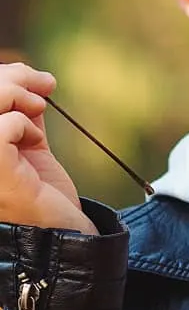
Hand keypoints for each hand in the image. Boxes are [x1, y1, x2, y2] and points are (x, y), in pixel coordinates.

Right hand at [0, 63, 97, 233]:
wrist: (62, 233)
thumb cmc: (41, 191)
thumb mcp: (27, 140)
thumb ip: (19, 109)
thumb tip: (29, 76)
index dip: (0, 76)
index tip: (34, 78)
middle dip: (12, 78)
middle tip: (45, 86)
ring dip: (17, 94)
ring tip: (39, 108)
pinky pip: (1, 128)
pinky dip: (22, 124)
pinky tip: (33, 142)